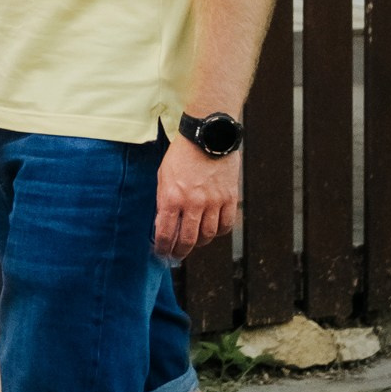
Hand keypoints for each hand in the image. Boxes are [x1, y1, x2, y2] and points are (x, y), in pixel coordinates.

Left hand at [154, 131, 240, 258]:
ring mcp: (213, 201)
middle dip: (179, 252)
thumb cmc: (182, 155)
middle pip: (187, 240)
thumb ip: (163, 200)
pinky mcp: (229, 198)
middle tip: (176, 255)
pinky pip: (226, 225)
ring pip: (208, 235)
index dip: (162, 248)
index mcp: (172, 196)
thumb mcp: (163, 176)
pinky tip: (212, 230)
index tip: (161, 253)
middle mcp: (193, 202)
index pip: (165, 233)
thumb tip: (162, 224)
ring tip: (193, 242)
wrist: (207, 135)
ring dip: (199, 243)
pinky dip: (219, 232)